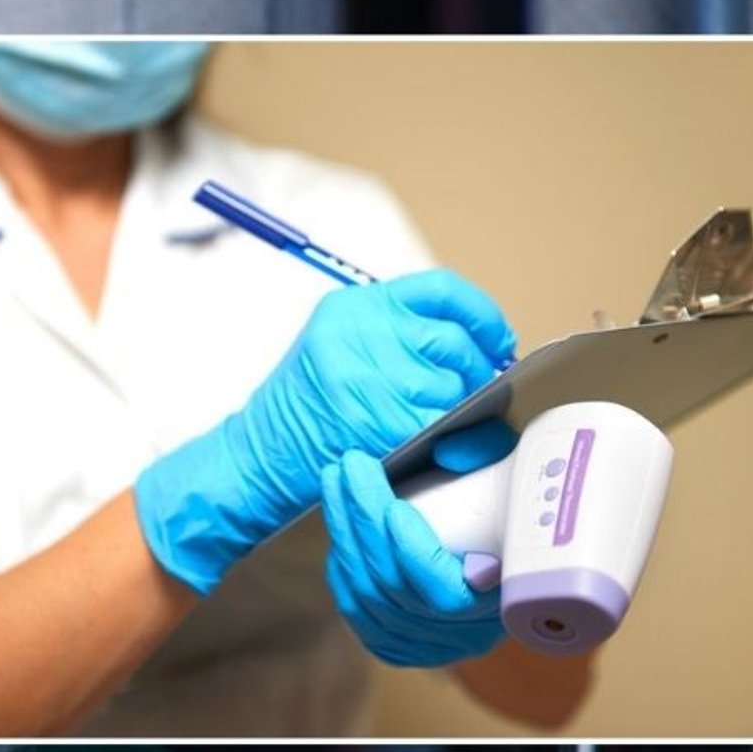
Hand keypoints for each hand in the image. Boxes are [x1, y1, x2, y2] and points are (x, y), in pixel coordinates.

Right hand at [136, 269, 515, 592]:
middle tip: (473, 395)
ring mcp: (368, 375)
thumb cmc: (301, 416)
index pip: (441, 291)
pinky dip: (455, 441)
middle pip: (454, 342)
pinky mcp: (377, 418)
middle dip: (477, 373)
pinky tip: (440, 448)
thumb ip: (399, 342)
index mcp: (353, 307)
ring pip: (454, 386)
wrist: (254, 460)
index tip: (498, 341)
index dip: (482, 316)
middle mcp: (360, 332)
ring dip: (463, 411)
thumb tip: (486, 357)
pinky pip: (443, 426)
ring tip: (440, 426)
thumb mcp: (340, 354)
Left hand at [321, 451, 504, 666]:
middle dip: (363, 520)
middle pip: (392, 586)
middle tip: (351, 467)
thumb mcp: (515, 470)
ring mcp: (426, 645)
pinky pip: (354, 604)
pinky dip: (343, 559)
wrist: (505, 544)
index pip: (445, 595)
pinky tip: (340, 521)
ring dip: (344, 530)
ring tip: (336, 480)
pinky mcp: (396, 644)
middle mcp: (462, 635)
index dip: (413, 553)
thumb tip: (448, 453)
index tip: (394, 506)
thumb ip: (488, 451)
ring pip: (365, 594)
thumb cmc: (512, 503)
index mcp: (501, 603)